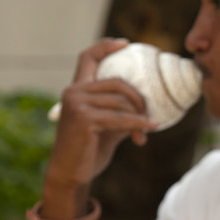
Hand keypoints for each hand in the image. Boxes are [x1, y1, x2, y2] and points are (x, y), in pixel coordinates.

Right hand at [44, 38, 158, 192]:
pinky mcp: (83, 118)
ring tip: (144, 134)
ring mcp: (76, 104)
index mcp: (77, 90)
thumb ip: (120, 110)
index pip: (88, 57)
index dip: (106, 46)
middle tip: (149, 117)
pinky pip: (120, 118)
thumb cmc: (88, 150)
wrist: (70, 175)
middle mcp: (73, 92)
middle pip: (118, 82)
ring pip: (121, 101)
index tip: (125, 43)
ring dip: (139, 118)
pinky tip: (148, 131)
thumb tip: (146, 103)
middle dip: (138, 99)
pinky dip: (138, 124)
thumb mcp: (107, 125)